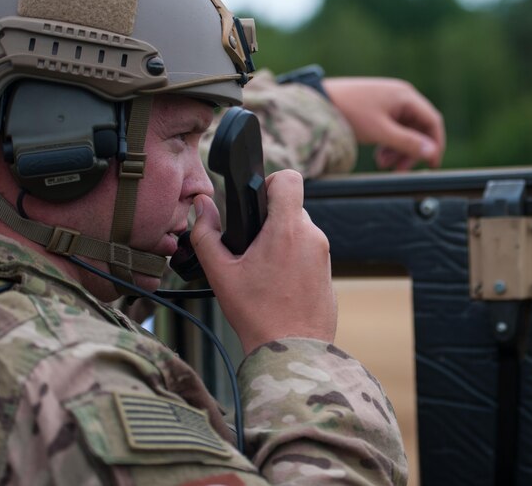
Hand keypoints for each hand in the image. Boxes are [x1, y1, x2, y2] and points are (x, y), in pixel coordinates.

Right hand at [188, 170, 335, 353]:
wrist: (291, 352)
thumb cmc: (257, 314)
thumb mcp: (221, 273)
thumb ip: (206, 233)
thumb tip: (201, 205)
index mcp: (287, 229)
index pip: (289, 179)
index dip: (270, 182)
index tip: (257, 202)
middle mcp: (312, 236)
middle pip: (290, 209)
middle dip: (270, 222)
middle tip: (251, 250)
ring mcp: (324, 255)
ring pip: (300, 233)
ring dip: (282, 243)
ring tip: (263, 272)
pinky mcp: (329, 273)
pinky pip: (309, 254)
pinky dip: (294, 262)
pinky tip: (279, 285)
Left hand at [324, 77, 445, 170]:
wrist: (319, 101)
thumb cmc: (351, 113)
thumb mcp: (381, 132)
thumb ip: (408, 143)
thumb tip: (432, 153)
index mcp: (406, 96)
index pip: (432, 121)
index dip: (436, 144)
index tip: (432, 165)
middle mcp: (401, 96)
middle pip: (418, 128)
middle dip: (411, 151)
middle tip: (399, 170)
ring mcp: (389, 101)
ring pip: (404, 130)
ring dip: (398, 150)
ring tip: (381, 164)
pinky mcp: (377, 108)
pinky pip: (392, 128)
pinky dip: (388, 143)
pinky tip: (378, 155)